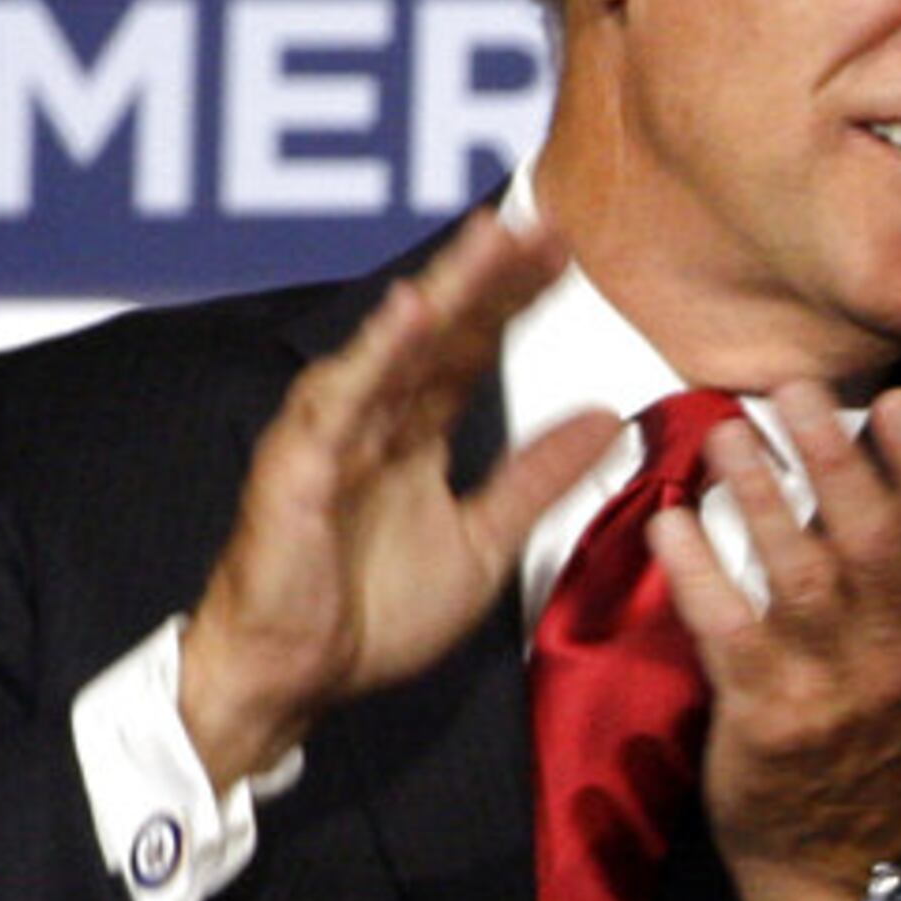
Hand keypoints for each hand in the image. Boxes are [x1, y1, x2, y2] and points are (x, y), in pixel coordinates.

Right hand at [180, 211, 621, 789]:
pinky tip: (413, 309)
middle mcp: (373, 420)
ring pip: (395, 347)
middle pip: (439, 332)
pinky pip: (342, 400)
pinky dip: (377, 352)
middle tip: (543, 222)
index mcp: (414, 433)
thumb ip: (538, 478)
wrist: (295, 678)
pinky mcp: (297, 466)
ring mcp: (332, 435)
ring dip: (444, 290)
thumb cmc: (368, 616)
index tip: (565, 252)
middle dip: (491, 275)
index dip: (515, 301)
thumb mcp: (484, 541)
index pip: (471, 349)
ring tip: (491, 237)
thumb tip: (605, 420)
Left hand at [654, 384, 900, 900]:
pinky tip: (668, 524)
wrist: (841, 856)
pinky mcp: (767, 718)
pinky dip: (699, 570)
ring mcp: (834, 687)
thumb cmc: (877, 726)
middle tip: (796, 390)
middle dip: (836, 458)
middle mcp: (899, 655)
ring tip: (726, 436)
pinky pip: (729, 628)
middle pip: (875, 539)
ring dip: (761, 496)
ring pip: (801, 573)